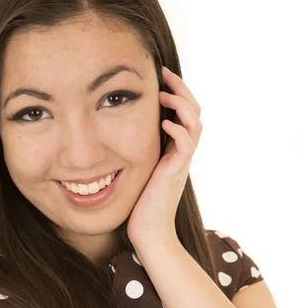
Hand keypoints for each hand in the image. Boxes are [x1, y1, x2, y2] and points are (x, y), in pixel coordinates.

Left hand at [126, 66, 202, 249]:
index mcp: (173, 151)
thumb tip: (111, 135)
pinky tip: (164, 122)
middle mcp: (181, 154)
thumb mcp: (136, 171)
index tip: (158, 78)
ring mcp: (181, 163)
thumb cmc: (138, 206)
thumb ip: (134, 152)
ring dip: (181, 105)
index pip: (183, 114)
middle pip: (195, 112)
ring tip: (164, 95)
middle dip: (181, 90)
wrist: (148, 233)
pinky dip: (178, 130)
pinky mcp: (176, 173)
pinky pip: (186, 145)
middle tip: (164, 73)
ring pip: (195, 124)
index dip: (175, 93)